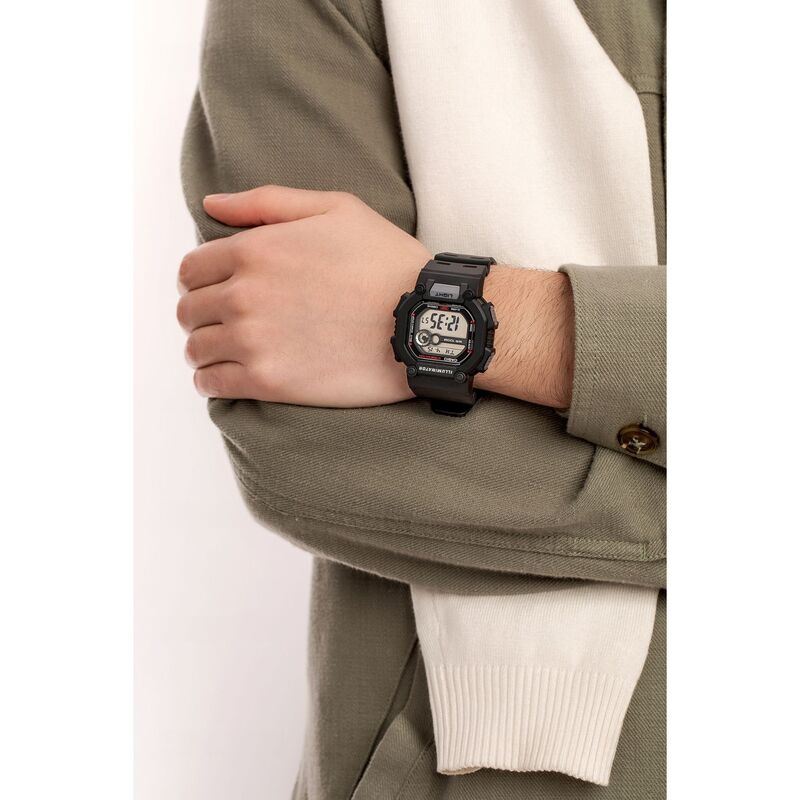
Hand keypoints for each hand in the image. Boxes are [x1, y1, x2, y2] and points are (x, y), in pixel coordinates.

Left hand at [177, 186, 426, 405]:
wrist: (421, 321)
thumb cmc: (386, 263)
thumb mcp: (336, 209)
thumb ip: (267, 202)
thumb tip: (211, 203)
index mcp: (254, 250)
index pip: (191, 270)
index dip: (202, 280)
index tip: (220, 290)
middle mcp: (243, 295)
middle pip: (189, 310)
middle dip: (202, 314)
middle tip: (227, 322)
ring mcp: (253, 341)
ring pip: (195, 348)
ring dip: (205, 349)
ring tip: (228, 350)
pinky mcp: (268, 382)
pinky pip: (211, 384)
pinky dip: (211, 380)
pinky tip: (228, 376)